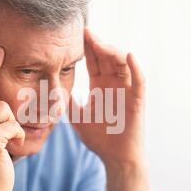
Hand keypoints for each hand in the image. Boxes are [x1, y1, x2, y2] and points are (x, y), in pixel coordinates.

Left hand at [70, 29, 150, 190]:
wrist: (114, 157)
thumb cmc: (99, 138)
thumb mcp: (77, 117)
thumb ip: (68, 102)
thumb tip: (51, 90)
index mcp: (100, 86)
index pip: (93, 62)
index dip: (86, 48)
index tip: (76, 34)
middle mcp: (114, 84)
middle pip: (107, 58)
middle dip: (97, 45)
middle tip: (85, 32)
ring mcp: (126, 90)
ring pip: (123, 64)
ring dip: (112, 52)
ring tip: (99, 44)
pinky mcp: (137, 100)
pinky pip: (139, 80)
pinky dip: (136, 67)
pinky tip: (129, 55)